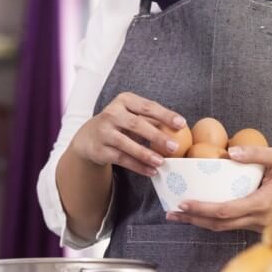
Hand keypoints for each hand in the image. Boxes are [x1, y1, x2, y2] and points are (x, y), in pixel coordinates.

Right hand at [70, 92, 185, 176]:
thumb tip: (181, 129)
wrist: (89, 137)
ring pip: (126, 143)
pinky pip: (121, 158)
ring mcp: (104, 131)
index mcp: (124, 100)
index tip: (182, 124)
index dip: (165, 115)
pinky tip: (151, 171)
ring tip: (162, 162)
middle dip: (157, 136)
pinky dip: (137, 166)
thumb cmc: (120, 124)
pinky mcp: (100, 149)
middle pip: (136, 124)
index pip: (147, 107)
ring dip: (146, 154)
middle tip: (175, 147)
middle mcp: (111, 113)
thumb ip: (152, 120)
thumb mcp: (132, 116)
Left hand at [166, 146, 271, 231]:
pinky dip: (212, 220)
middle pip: (220, 224)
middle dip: (193, 220)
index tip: (184, 203)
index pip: (226, 211)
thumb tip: (229, 153)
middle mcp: (260, 219)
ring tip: (177, 215)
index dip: (203, 210)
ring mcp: (259, 224)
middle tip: (170, 213)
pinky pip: (231, 225)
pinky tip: (198, 213)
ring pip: (224, 227)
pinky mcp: (257, 223)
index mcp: (263, 203)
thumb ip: (255, 153)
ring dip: (200, 222)